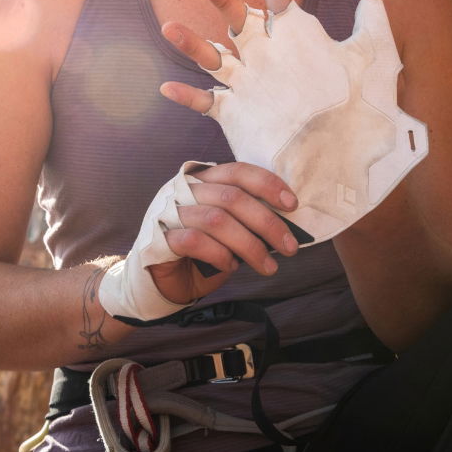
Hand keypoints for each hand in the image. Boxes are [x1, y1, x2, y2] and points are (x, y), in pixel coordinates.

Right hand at [148, 161, 299, 303]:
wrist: (165, 281)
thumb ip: (248, 220)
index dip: (266, 184)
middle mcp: (184, 190)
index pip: (237, 171)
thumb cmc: (203, 252)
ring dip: (250, 245)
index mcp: (203, 180)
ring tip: (268, 266)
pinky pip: (195, 241)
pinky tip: (230, 266)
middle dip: (267, 222)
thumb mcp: (230, 231)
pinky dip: (219, 255)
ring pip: (216, 220)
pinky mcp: (160, 238)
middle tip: (291, 246)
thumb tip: (285, 224)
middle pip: (232, 197)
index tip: (291, 204)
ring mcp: (170, 212)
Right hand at [158, 0, 428, 251]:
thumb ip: (373, 29)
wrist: (345, 163)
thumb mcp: (376, 67)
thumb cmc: (364, 115)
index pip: (280, 9)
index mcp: (297, 44)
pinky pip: (206, 103)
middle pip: (238, 23)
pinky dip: (187, 96)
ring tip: (168, 26)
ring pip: (213, 58)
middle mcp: (268, 61)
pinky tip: (168, 88)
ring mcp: (249, 88)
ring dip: (192, 43)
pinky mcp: (236, 116)